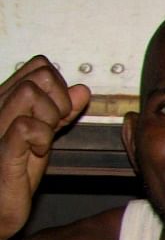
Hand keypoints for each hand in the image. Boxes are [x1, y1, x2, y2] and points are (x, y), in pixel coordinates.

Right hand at [0, 56, 90, 239]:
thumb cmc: (13, 172)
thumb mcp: (43, 136)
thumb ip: (61, 112)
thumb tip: (81, 90)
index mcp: (6, 101)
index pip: (40, 67)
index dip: (60, 86)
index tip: (59, 113)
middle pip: (40, 75)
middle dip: (60, 99)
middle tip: (54, 126)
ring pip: (31, 93)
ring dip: (50, 116)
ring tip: (43, 138)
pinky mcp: (1, 150)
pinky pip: (25, 126)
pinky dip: (41, 136)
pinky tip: (37, 151)